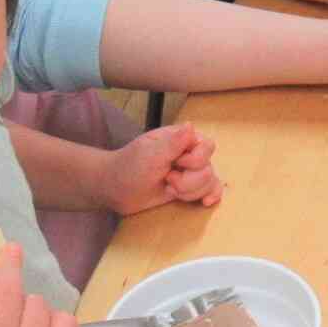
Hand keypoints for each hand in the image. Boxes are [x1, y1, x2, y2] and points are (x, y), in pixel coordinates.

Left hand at [102, 122, 222, 212]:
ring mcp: (190, 172)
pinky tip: (206, 202)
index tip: (176, 163)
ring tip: (169, 189)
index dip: (195, 160)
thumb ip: (172, 142)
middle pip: (209, 168)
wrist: (116, 189)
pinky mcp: (188, 188)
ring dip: (190, 191)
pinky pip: (209, 190)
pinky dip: (211, 195)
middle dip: (189, 180)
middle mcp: (189, 154)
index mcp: (181, 139)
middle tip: (167, 180)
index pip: (207, 146)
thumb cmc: (130, 167)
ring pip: (209, 182)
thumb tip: (191, 125)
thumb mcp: (150, 154)